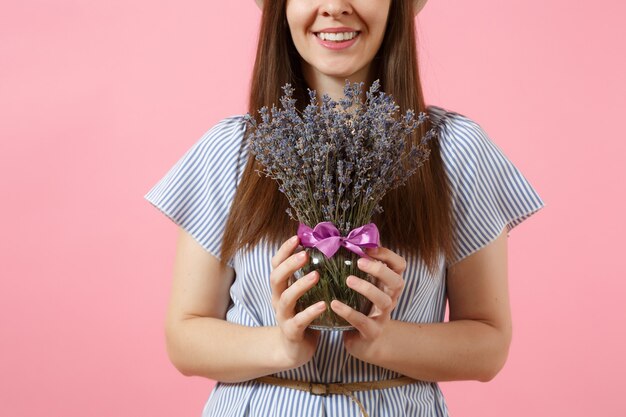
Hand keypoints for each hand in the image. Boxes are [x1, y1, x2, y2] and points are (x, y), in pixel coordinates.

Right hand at [270, 235, 325, 368]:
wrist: (293, 350)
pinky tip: (323, 305)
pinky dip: (310, 312)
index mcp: (281, 288)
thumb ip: (310, 277)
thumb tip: (328, 251)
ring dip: (300, 285)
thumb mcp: (302, 296)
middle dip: (289, 265)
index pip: (276, 265)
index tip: (297, 237)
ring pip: (287, 298)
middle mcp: (278, 300)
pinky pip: (299, 321)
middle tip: (305, 254)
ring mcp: (283, 316)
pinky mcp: (292, 332)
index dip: (284, 251)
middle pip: (276, 278)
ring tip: (316, 276)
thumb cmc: (302, 316)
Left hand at [330, 246, 406, 359]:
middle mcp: (391, 299)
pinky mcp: (371, 332)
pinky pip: (363, 322)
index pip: (400, 266)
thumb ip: (362, 267)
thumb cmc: (363, 306)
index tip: (368, 248)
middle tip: (360, 261)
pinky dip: (349, 312)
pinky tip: (334, 304)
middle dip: (380, 270)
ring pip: (383, 301)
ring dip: (367, 288)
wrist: (366, 342)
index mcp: (390, 285)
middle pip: (397, 282)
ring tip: (348, 280)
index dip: (387, 255)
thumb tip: (346, 239)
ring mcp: (383, 316)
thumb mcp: (367, 285)